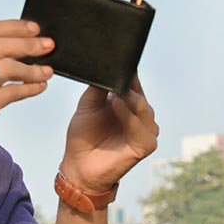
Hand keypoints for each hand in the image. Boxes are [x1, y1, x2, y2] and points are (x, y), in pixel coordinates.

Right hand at [0, 20, 54, 162]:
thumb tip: (19, 40)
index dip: (14, 27)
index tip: (35, 29)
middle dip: (28, 44)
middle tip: (48, 46)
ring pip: (7, 67)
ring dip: (32, 68)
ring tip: (46, 71)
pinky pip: (12, 92)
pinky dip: (30, 88)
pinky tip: (39, 86)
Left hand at [60, 76, 158, 192]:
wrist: (78, 165)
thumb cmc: (83, 136)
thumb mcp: (88, 105)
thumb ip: (99, 87)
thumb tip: (105, 66)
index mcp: (127, 103)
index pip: (134, 83)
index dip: (129, 72)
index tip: (121, 58)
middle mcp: (139, 115)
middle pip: (140, 94)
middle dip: (130, 85)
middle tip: (119, 73)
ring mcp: (144, 130)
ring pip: (144, 109)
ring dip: (131, 99)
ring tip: (116, 92)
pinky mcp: (145, 145)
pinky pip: (142, 129)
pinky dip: (130, 117)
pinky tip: (118, 105)